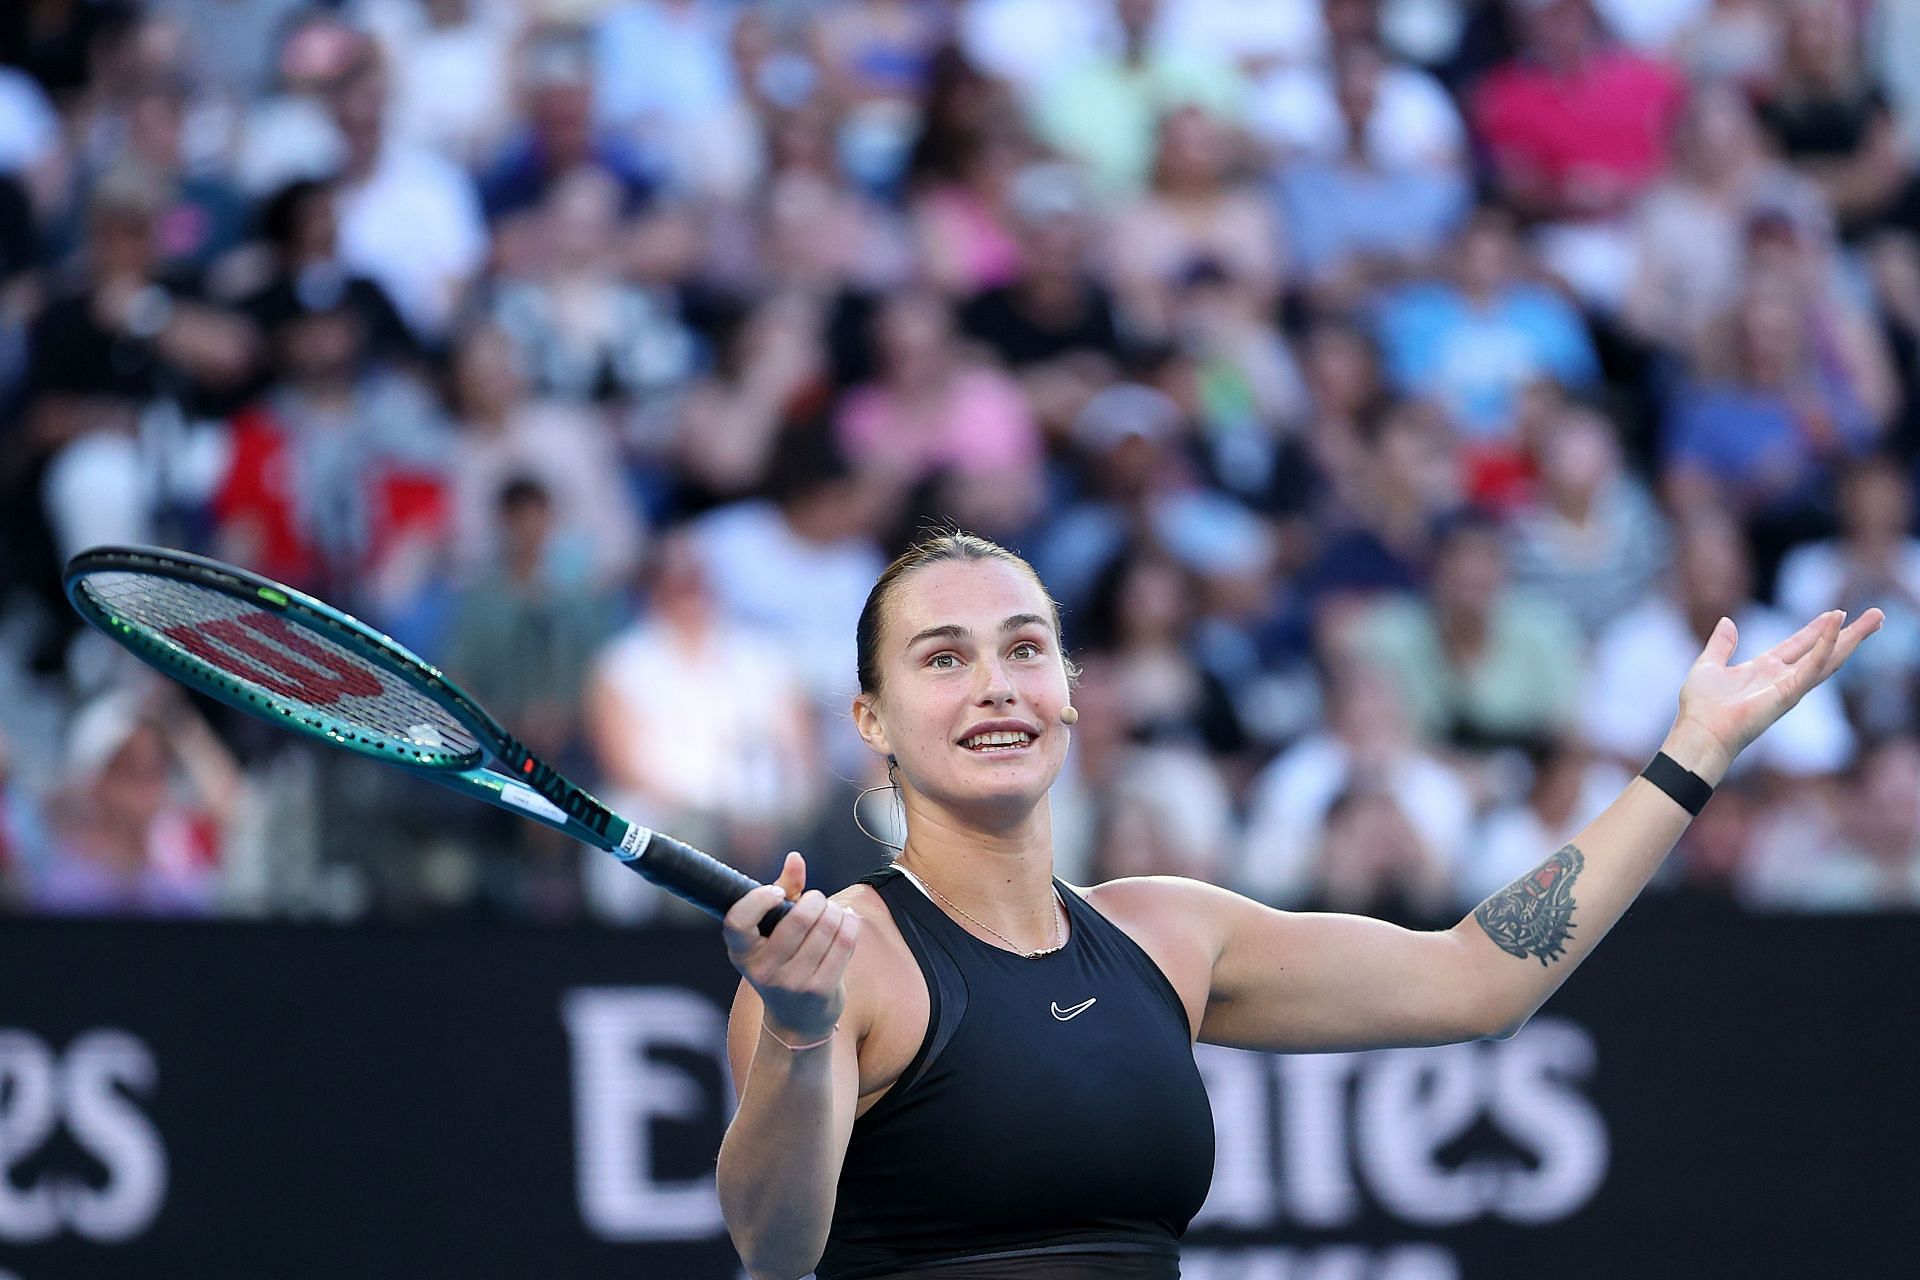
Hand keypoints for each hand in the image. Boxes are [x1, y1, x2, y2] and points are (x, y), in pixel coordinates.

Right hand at [721, 851, 859, 1041]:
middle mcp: (762, 970)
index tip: (777, 893)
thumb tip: (795, 857)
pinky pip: (845, 942)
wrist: (797, 1019)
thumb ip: (783, 890)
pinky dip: (850, 924)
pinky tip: (848, 921)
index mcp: (741, 952)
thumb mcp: (772, 930)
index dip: (758, 900)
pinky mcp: (819, 990)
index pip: (737, 922)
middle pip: (798, 919)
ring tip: (834, 913)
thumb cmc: (783, 960)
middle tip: (818, 900)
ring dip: (835, 912)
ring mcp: (791, 983)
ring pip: (827, 927)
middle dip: (816, 900)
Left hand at [1667, 609, 1884, 780]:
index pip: (1800, 645)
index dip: (1818, 629)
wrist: (1699, 732)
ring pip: (1830, 657)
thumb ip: (1721, 645)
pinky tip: (1838, 626)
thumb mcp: (1709, 665)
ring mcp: (1790, 686)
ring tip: (1876, 617)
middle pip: (1824, 649)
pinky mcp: (1790, 692)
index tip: (1836, 613)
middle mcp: (1783, 678)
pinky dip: (1826, 645)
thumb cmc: (1701, 707)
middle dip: (1850, 633)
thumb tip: (1728, 621)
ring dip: (1853, 637)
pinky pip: (1813, 665)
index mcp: (1765, 670)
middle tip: (1876, 615)